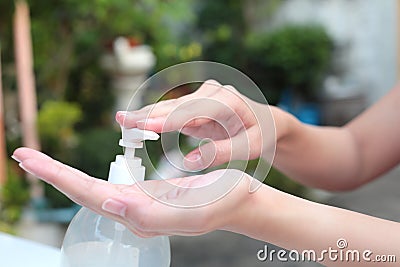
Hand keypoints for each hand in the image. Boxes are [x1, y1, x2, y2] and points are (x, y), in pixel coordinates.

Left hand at [12, 147, 255, 237]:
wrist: (239, 200)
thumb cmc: (222, 202)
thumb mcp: (191, 211)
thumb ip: (150, 215)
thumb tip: (110, 205)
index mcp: (139, 215)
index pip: (88, 194)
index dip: (57, 176)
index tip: (28, 158)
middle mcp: (133, 212)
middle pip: (83, 191)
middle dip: (51, 174)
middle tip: (22, 155)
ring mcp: (138, 204)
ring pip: (92, 189)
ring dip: (64, 175)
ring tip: (41, 162)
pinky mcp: (145, 195)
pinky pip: (108, 185)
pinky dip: (86, 176)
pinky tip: (78, 174)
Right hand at [116, 80, 275, 169]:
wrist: (268, 121)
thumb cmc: (262, 134)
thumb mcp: (250, 148)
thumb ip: (221, 153)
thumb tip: (188, 162)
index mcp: (227, 102)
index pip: (192, 112)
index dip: (166, 120)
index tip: (144, 126)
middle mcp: (212, 94)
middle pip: (176, 106)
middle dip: (148, 115)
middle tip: (121, 120)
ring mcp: (203, 96)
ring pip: (171, 107)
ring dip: (147, 115)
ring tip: (122, 120)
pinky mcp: (197, 104)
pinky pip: (174, 112)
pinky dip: (156, 119)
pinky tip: (137, 123)